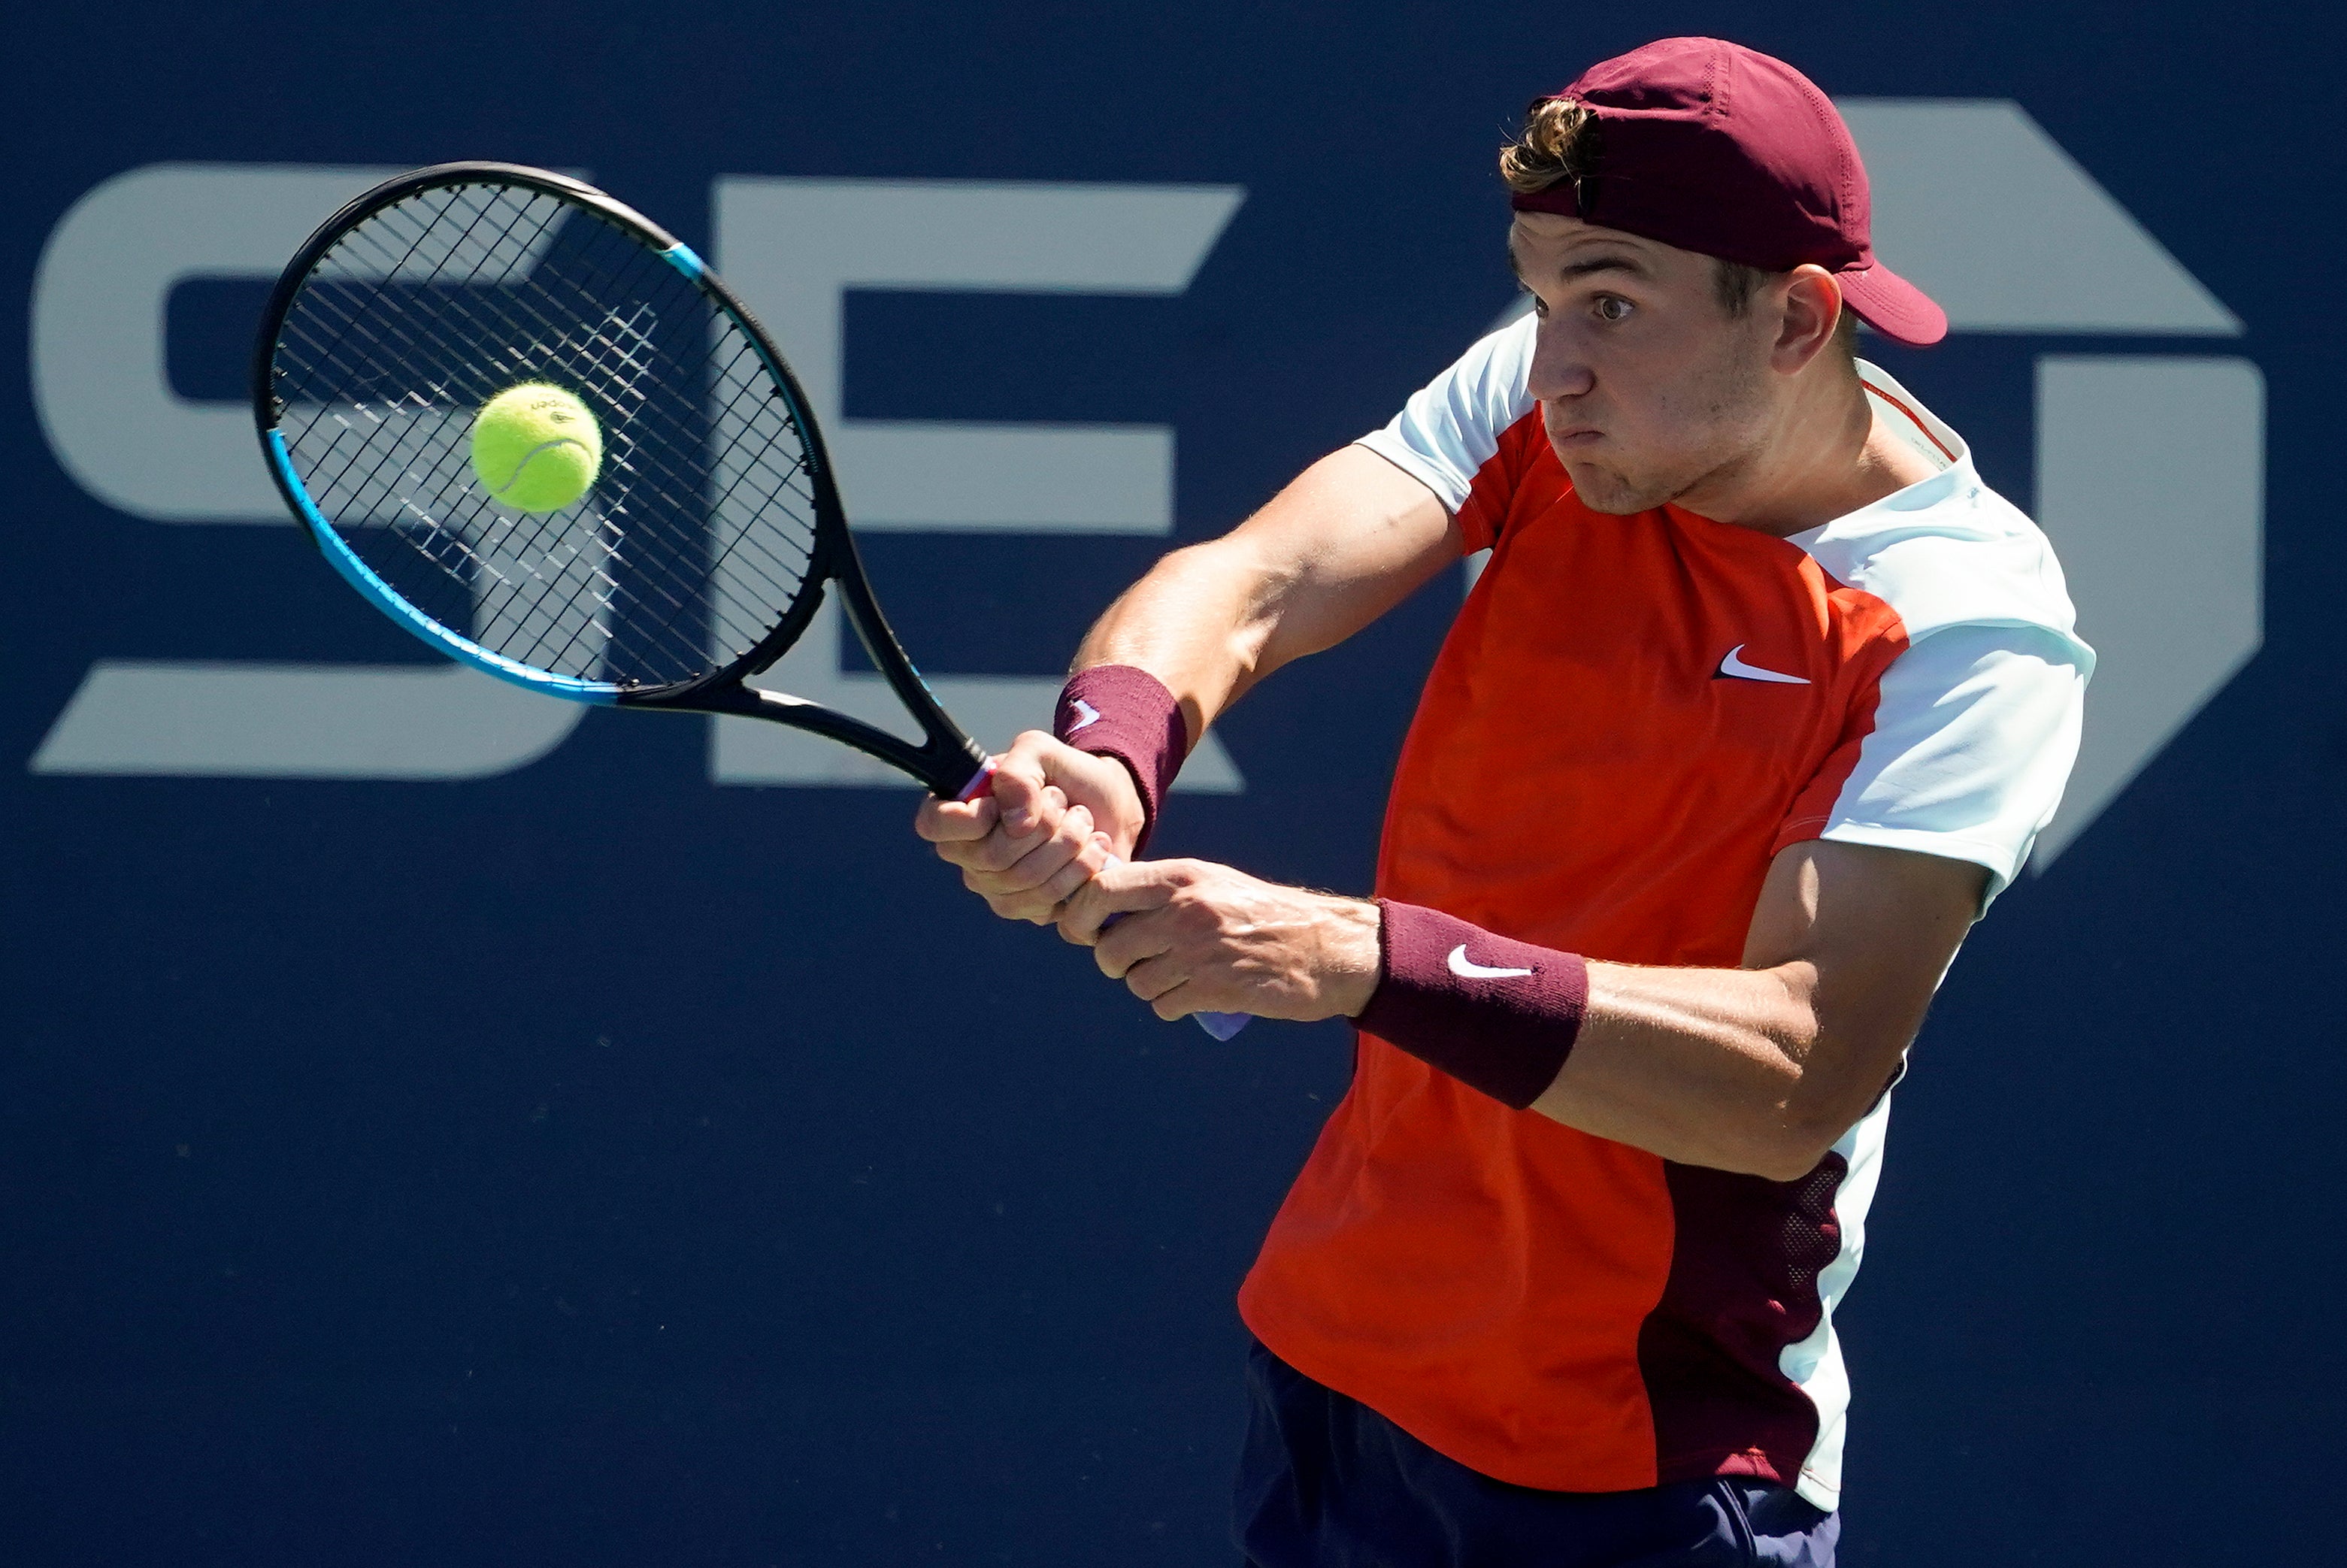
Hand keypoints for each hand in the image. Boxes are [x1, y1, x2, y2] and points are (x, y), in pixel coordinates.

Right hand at [912, 729, 1147, 923]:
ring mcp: (996, 888)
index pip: (934, 825)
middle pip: (991, 856)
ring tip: (1084, 821)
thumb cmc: (1065, 774)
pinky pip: (1049, 901)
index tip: (1003, 802)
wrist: (1109, 805)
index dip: (972, 818)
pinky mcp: (1030, 910)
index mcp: (956, 810)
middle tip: (1064, 802)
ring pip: (1025, 879)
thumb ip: (1017, 772)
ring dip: (1068, 842)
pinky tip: (1093, 849)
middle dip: (1044, 824)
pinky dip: (1082, 869)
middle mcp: (968, 855)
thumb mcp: (1039, 751)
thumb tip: (1014, 823)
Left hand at [1056, 859, 1382, 1022]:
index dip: (1080, 914)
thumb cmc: (1262, 913)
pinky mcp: (1214, 989)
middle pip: (1109, 946)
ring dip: (1146, 986)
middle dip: (1113, 961)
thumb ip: (1161, 889)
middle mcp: (1185, 911)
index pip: (1102, 889)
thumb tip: (1100, 902)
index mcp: (1181, 878)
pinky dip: (1170, 1005)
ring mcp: (1199, 952)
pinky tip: (1192, 995)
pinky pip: (1163, 1006)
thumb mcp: (1212, 882)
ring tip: (1174, 977)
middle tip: (1135, 961)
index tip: (1082, 931)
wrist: (1326, 947)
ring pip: (1134, 981)